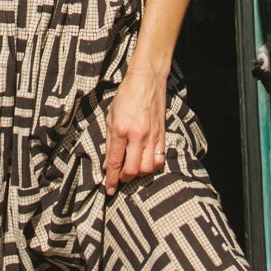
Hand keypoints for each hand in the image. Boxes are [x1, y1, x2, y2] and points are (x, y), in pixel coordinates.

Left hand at [104, 64, 168, 193]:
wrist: (147, 80)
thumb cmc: (126, 96)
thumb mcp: (110, 117)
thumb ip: (109, 143)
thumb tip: (108, 164)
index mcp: (121, 130)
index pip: (115, 162)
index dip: (111, 180)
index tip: (109, 190)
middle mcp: (137, 135)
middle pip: (132, 170)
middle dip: (124, 179)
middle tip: (119, 179)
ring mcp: (152, 136)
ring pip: (147, 168)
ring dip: (139, 173)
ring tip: (132, 170)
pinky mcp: (162, 134)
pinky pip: (160, 158)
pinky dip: (152, 166)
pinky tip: (145, 163)